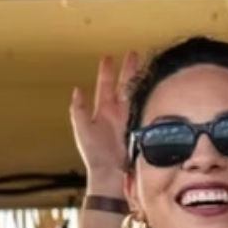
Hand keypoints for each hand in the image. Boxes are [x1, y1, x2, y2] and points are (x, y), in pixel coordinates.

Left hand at [70, 52, 138, 192]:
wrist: (111, 172)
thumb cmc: (95, 155)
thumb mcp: (81, 129)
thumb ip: (79, 109)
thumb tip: (77, 90)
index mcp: (103, 112)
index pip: (106, 87)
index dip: (107, 72)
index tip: (109, 57)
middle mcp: (118, 113)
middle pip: (124, 87)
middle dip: (128, 70)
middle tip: (134, 54)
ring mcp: (130, 119)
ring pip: (135, 94)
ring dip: (138, 79)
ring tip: (144, 64)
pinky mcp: (140, 126)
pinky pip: (143, 108)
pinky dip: (145, 96)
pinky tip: (150, 85)